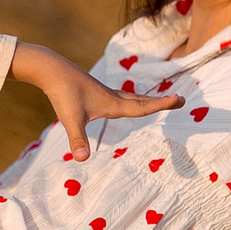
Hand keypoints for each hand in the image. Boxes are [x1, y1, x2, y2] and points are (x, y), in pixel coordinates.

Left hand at [8, 42, 181, 159]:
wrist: (50, 69)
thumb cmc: (62, 93)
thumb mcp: (70, 120)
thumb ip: (78, 140)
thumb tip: (81, 160)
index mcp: (112, 104)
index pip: (143, 107)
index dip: (161, 105)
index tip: (180, 100)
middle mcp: (111, 96)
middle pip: (141, 100)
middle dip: (160, 102)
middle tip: (179, 100)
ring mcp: (102, 92)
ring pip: (130, 97)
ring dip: (145, 99)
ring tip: (156, 101)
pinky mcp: (93, 90)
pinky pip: (117, 95)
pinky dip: (127, 98)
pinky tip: (121, 101)